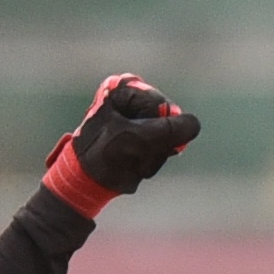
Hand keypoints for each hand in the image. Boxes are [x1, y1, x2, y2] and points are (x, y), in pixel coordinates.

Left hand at [45, 74, 199, 214]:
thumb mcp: (137, 142)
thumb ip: (170, 130)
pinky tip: (133, 167)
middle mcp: (128, 97)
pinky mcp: (137, 136)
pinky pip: (158, 147)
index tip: (133, 142)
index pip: (159, 106)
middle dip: (154, 144)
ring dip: (152, 156)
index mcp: (121, 88)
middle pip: (164, 120)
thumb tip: (194, 124)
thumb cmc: (101, 160)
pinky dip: (149, 160)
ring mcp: (134, 117)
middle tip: (132, 157)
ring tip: (130, 164)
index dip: (153, 128)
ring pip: (164, 136)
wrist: (80, 186)